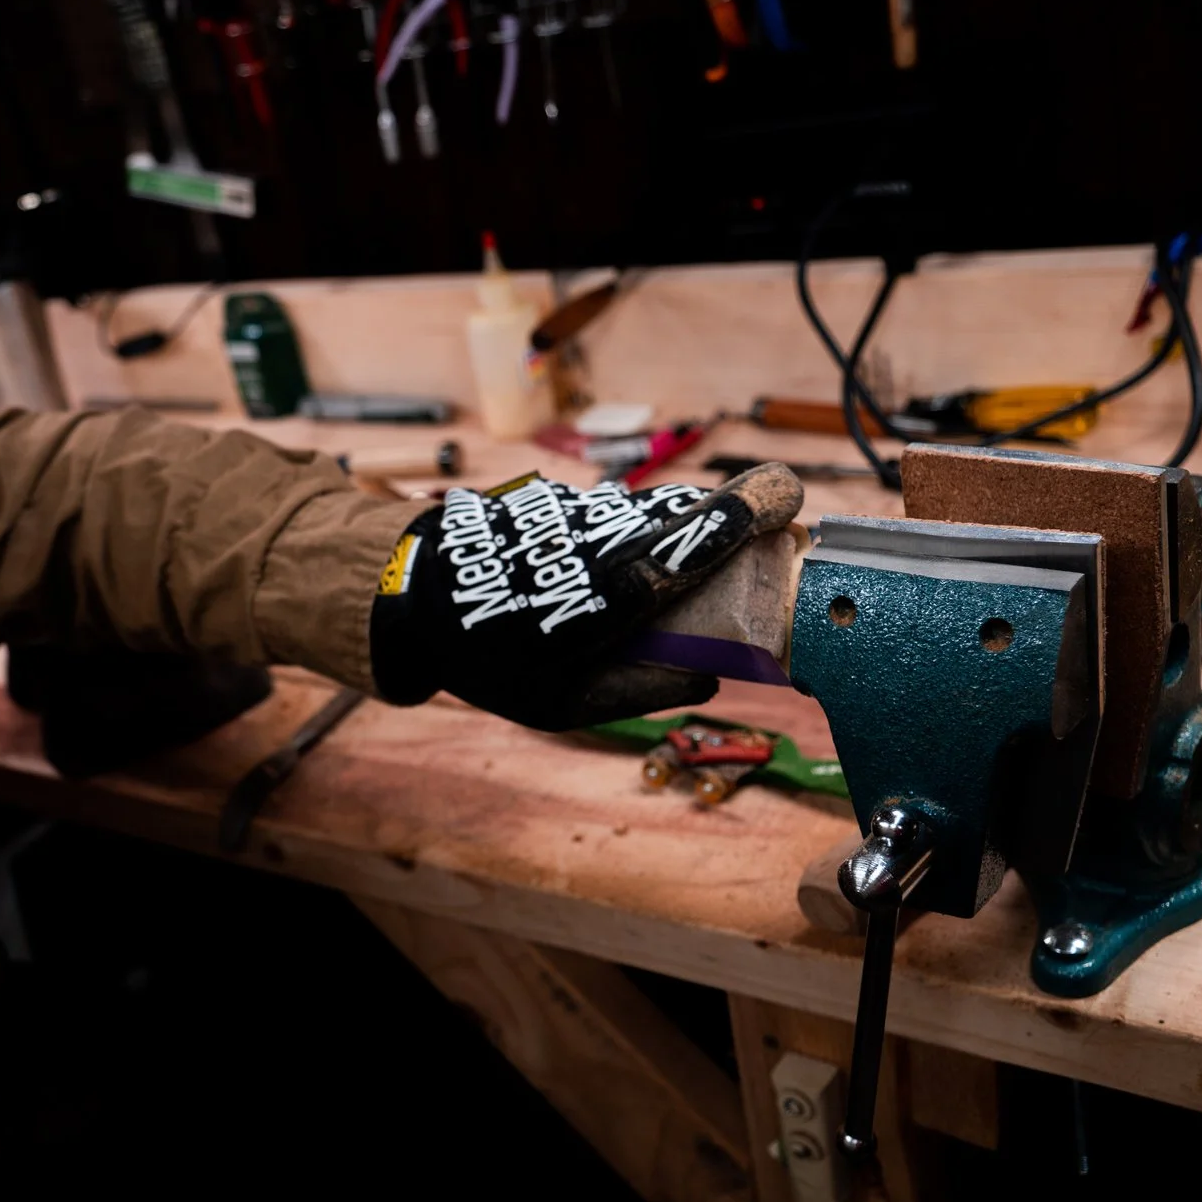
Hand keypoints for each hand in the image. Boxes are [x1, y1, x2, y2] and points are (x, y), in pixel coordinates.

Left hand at [370, 462, 802, 730]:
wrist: (417, 600)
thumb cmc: (492, 660)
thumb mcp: (557, 706)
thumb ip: (636, 695)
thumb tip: (714, 679)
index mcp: (585, 610)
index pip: (667, 560)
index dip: (725, 526)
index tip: (784, 495)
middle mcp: (582, 553)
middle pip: (677, 524)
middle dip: (731, 516)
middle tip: (777, 512)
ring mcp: (572, 517)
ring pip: (655, 512)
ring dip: (689, 528)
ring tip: (687, 563)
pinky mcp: (567, 499)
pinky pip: (627, 512)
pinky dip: (649, 531)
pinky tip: (629, 562)